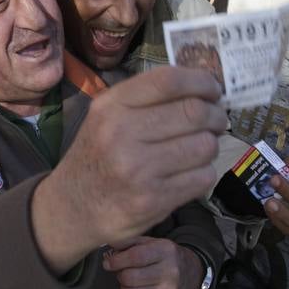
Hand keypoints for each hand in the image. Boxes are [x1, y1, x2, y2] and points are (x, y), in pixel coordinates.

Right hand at [32, 67, 226, 269]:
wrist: (72, 207)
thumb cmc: (97, 156)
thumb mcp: (106, 116)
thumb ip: (146, 98)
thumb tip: (204, 87)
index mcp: (111, 107)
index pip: (168, 81)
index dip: (201, 81)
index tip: (213, 89)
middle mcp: (121, 134)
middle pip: (195, 112)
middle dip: (216, 115)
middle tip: (216, 120)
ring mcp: (138, 170)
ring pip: (205, 146)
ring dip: (210, 146)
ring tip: (197, 149)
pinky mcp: (153, 200)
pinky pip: (203, 177)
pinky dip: (203, 173)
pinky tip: (188, 173)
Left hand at [103, 237, 203, 288]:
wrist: (190, 273)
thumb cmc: (164, 256)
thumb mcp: (150, 242)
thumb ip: (128, 242)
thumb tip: (109, 249)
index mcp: (165, 251)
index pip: (135, 257)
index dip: (116, 261)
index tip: (108, 263)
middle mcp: (170, 273)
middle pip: (130, 278)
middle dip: (120, 275)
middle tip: (123, 272)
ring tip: (129, 284)